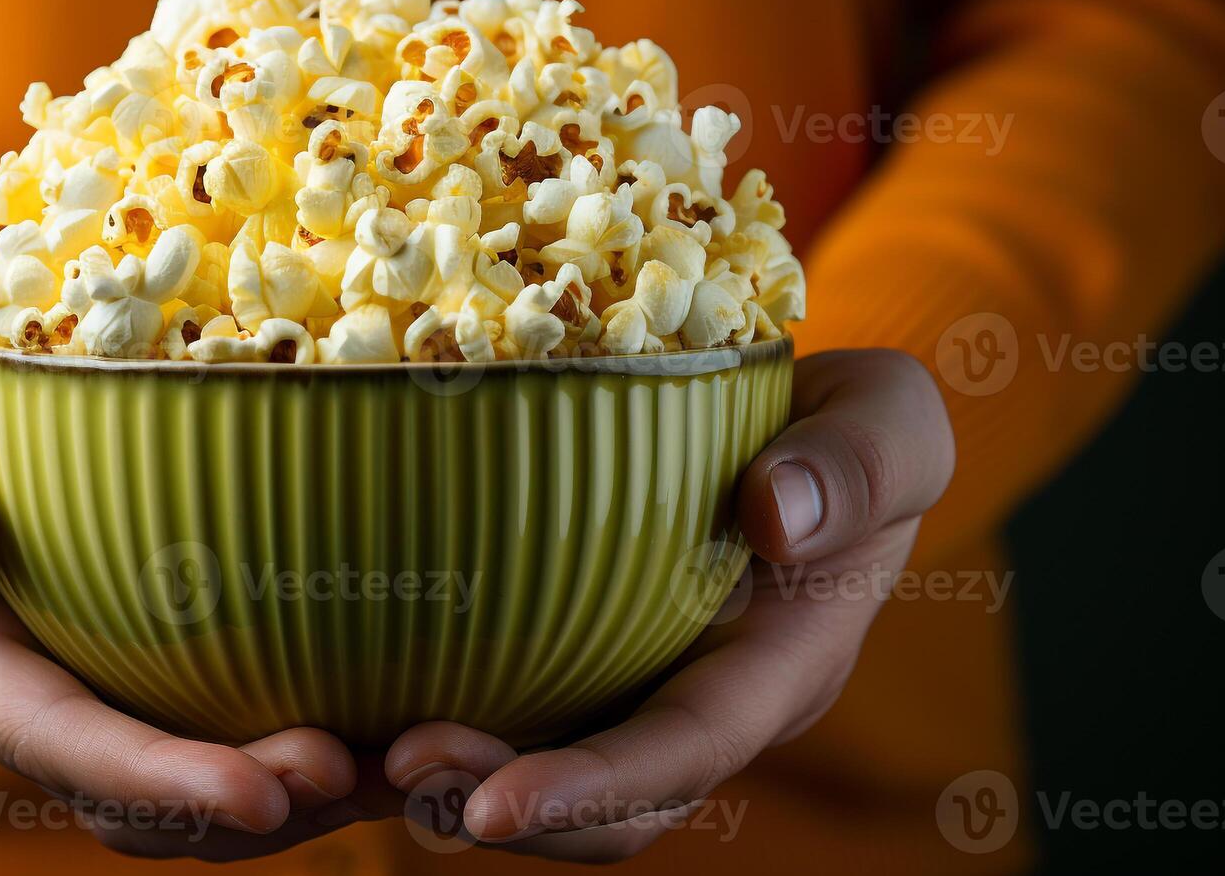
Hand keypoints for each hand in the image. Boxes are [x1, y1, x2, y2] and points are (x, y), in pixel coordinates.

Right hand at [0, 331, 381, 860]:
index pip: (57, 743)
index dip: (156, 782)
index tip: (258, 795)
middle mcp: (31, 695)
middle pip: (143, 796)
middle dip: (248, 810)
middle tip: (358, 772)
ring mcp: (94, 683)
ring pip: (196, 778)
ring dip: (299, 789)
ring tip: (402, 759)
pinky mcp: (148, 654)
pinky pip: (228, 711)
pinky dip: (315, 720)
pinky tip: (396, 698)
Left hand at [384, 349, 954, 861]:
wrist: (809, 433)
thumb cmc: (849, 425)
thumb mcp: (888, 419)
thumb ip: (861, 463)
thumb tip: (779, 517)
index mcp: (775, 671)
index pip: (685, 753)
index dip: (591, 792)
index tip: (491, 806)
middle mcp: (693, 704)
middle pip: (598, 806)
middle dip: (493, 805)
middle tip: (389, 764)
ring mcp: (630, 689)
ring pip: (534, 771)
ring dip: (440, 777)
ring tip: (340, 747)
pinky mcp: (572, 655)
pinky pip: (498, 705)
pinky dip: (417, 709)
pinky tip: (336, 687)